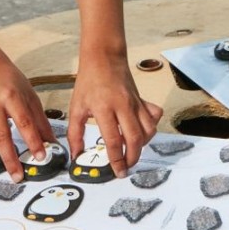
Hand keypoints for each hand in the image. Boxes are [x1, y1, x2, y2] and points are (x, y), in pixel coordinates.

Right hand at [0, 65, 55, 181]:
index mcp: (11, 95)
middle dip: (10, 159)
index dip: (32, 141)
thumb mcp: (31, 97)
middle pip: (1, 136)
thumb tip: (50, 142)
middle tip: (18, 176)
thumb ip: (40, 121)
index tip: (40, 156)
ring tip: (6, 135)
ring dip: (0, 145)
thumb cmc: (13, 84)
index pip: (24, 122)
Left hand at [66, 60, 162, 177]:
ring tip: (130, 150)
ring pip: (149, 129)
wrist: (104, 57)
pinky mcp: (142, 99)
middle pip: (135, 139)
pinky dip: (151, 127)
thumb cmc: (88, 81)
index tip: (116, 172)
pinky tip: (140, 131)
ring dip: (142, 145)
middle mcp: (123, 106)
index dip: (116, 160)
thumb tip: (75, 156)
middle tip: (125, 167)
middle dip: (132, 158)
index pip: (113, 140)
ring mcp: (135, 102)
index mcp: (104, 108)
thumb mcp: (76, 107)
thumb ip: (74, 134)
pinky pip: (154, 116)